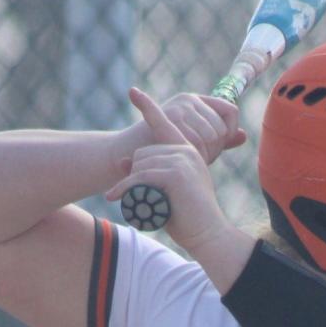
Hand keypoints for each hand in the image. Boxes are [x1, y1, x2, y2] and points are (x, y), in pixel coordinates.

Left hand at [105, 87, 242, 252]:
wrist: (208, 235)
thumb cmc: (188, 219)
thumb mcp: (163, 192)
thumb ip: (146, 175)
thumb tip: (122, 161)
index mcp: (187, 152)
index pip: (164, 124)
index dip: (148, 107)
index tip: (134, 91)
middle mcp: (186, 151)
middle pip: (142, 153)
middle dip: (134, 177)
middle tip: (141, 200)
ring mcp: (182, 159)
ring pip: (139, 165)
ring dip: (131, 186)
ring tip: (141, 205)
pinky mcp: (176, 173)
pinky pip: (140, 177)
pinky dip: (125, 189)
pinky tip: (117, 198)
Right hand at [111, 90, 246, 168]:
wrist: (133, 153)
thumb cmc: (164, 151)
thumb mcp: (196, 144)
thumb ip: (220, 140)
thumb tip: (243, 135)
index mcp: (198, 101)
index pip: (230, 111)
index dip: (228, 131)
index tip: (216, 146)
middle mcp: (190, 99)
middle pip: (221, 127)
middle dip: (214, 148)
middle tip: (194, 156)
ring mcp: (181, 105)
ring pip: (212, 136)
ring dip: (203, 153)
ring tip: (185, 156)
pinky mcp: (173, 114)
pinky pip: (198, 141)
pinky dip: (193, 154)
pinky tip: (181, 156)